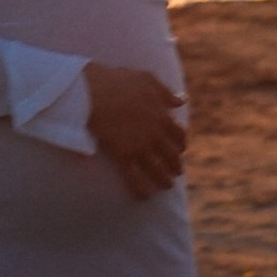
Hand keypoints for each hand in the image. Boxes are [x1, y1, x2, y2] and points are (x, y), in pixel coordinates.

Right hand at [84, 63, 187, 200]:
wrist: (94, 91)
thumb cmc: (119, 81)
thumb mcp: (147, 80)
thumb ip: (165, 93)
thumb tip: (181, 100)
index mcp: (162, 115)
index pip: (179, 135)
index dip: (181, 143)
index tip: (180, 148)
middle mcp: (155, 134)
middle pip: (172, 155)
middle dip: (176, 165)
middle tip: (176, 171)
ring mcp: (140, 147)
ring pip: (158, 169)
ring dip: (165, 180)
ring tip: (166, 186)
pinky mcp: (123, 155)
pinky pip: (135, 177)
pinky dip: (141, 188)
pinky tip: (145, 196)